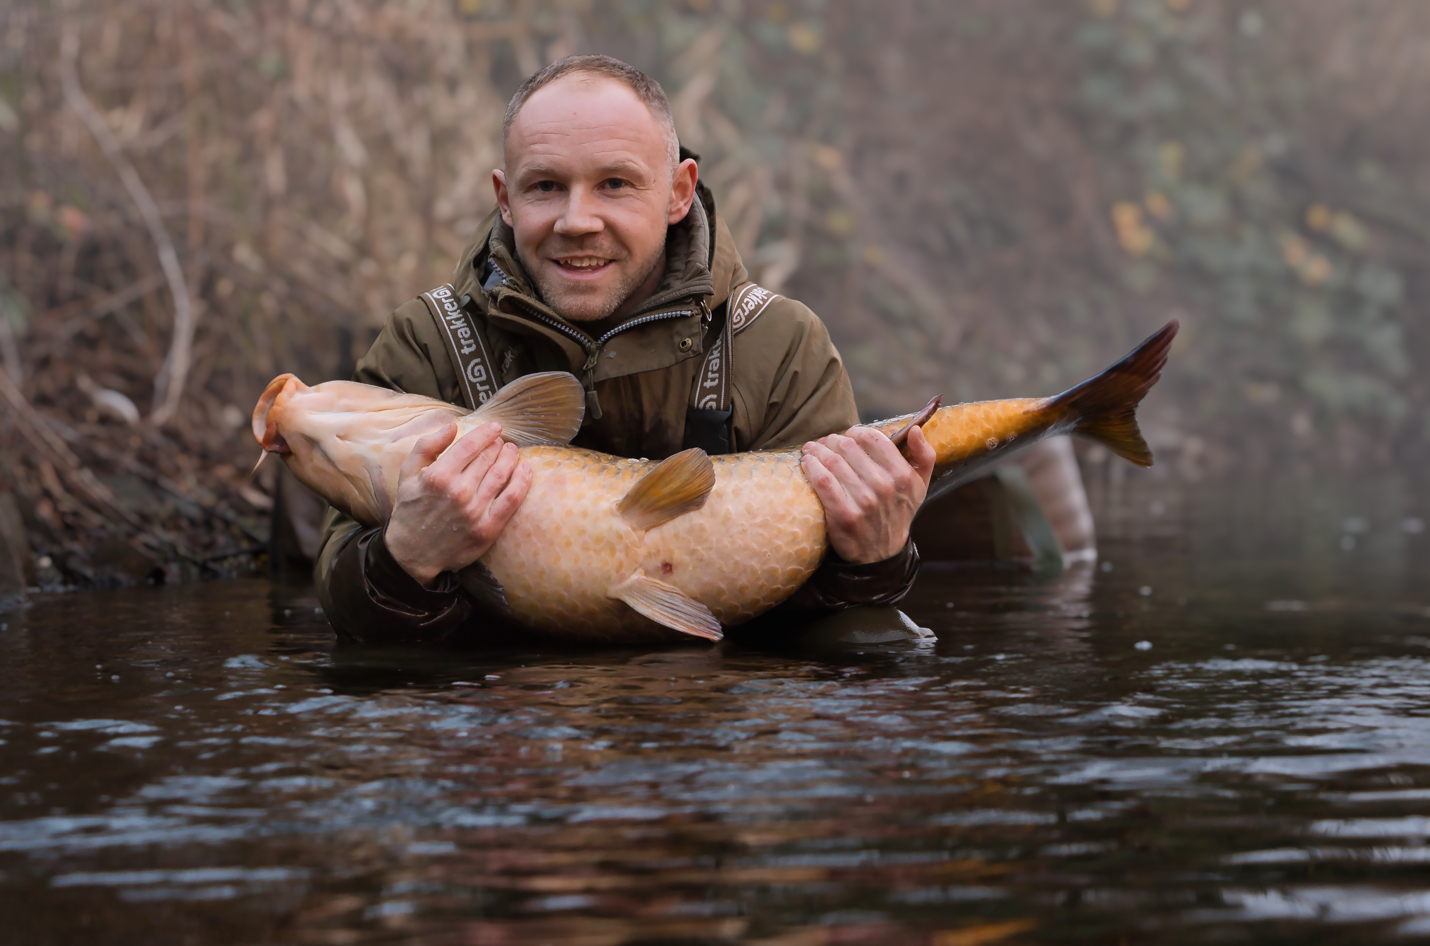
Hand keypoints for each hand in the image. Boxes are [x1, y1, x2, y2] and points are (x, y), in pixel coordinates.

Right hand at [385, 421, 531, 587]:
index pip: (471, 445)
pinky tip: (526, 469)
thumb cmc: (410, 510)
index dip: (486, 432)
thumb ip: (427, 446)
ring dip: (511, 457)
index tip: (495, 427)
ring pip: (502, 474)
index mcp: (438, 476)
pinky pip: (512, 499)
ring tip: (511, 451)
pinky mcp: (488, 528)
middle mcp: (459, 492)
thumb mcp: (407, 473)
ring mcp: (475, 511)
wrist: (412, 553)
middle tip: (500, 441)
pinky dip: (522, 481)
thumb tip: (452, 426)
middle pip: (489, 457)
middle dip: (497, 445)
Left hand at [801, 424, 935, 563]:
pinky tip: (807, 463)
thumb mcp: (920, 486)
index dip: (855, 432)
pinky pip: (823, 481)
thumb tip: (916, 430)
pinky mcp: (844, 515)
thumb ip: (924, 456)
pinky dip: (812, 468)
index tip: (847, 436)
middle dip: (832, 441)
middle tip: (825, 443)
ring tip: (811, 450)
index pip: (872, 438)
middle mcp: (885, 486)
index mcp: (903, 475)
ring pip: (833, 461)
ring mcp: (864, 501)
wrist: (881, 554)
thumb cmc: (898, 513)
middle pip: (848, 447)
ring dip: (817, 451)